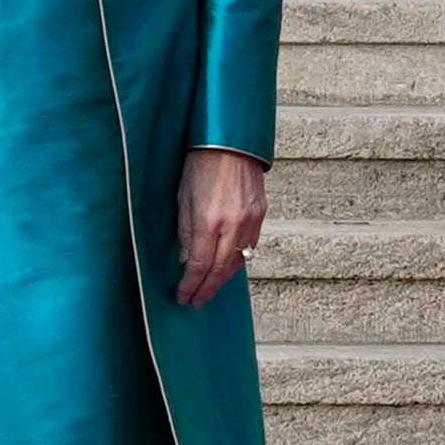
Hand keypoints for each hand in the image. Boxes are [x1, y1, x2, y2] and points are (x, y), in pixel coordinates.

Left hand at [176, 149, 268, 309]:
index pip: (199, 265)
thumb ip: (185, 232)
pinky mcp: (260, 215)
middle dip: (206, 288)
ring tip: (210, 287)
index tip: (184, 297)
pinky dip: (237, 260)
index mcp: (209, 221)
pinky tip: (227, 265)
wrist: (231, 143)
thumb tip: (186, 260)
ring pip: (238, 261)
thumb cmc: (201, 165)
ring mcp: (250, 221)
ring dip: (222, 278)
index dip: (190, 285)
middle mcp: (233, 225)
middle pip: (219, 270)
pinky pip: (249, 246)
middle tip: (196, 301)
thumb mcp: (183, 198)